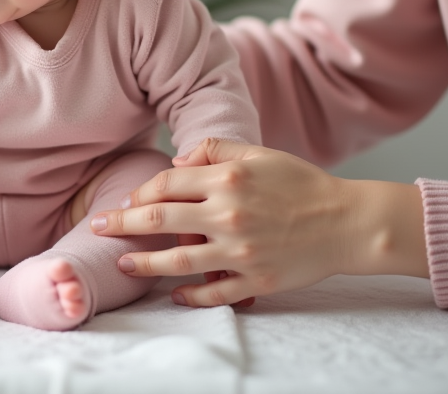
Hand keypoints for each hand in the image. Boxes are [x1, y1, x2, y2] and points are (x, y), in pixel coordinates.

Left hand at [90, 137, 427, 306]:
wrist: (348, 222)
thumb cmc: (302, 184)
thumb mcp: (260, 153)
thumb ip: (216, 151)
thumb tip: (178, 161)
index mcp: (228, 180)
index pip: (167, 184)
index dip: (141, 192)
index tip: (128, 201)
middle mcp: (229, 216)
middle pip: (161, 219)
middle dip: (124, 224)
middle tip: (99, 227)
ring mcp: (241, 252)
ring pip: (179, 261)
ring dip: (145, 263)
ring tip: (123, 263)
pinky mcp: (256, 281)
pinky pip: (213, 293)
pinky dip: (189, 296)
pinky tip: (172, 294)